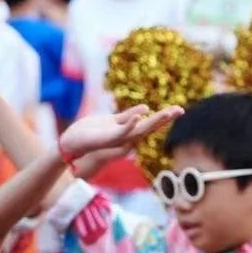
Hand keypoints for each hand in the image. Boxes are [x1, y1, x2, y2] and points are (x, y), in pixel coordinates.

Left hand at [56, 104, 182, 178]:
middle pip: (149, 127)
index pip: (150, 123)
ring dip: (154, 122)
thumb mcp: (112, 120)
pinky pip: (122, 132)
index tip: (179, 110)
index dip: (164, 117)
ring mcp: (117, 139)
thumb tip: (145, 109)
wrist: (71, 143)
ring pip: (139, 130)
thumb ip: (128, 115)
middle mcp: (126, 137)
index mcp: (128, 131)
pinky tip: (140, 116)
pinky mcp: (107, 139)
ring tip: (168, 113)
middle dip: (165, 119)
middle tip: (181, 110)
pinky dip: (131, 124)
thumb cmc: (90, 132)